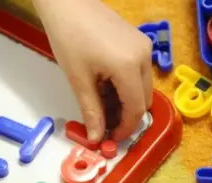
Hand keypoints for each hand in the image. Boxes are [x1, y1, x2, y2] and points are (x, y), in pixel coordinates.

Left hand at [33, 0, 152, 141]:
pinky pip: (138, 71)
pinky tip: (105, 85)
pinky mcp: (138, 40)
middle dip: (125, 116)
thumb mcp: (78, 79)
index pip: (136, 109)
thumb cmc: (68, 38)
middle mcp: (144, 56)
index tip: (110, 139)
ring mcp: (143, 46)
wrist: (67, 2)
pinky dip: (125, 84)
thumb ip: (91, 111)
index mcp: (129, 67)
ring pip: (142, 86)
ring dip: (125, 100)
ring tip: (99, 102)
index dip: (125, 128)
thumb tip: (96, 138)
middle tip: (103, 123)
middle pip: (143, 99)